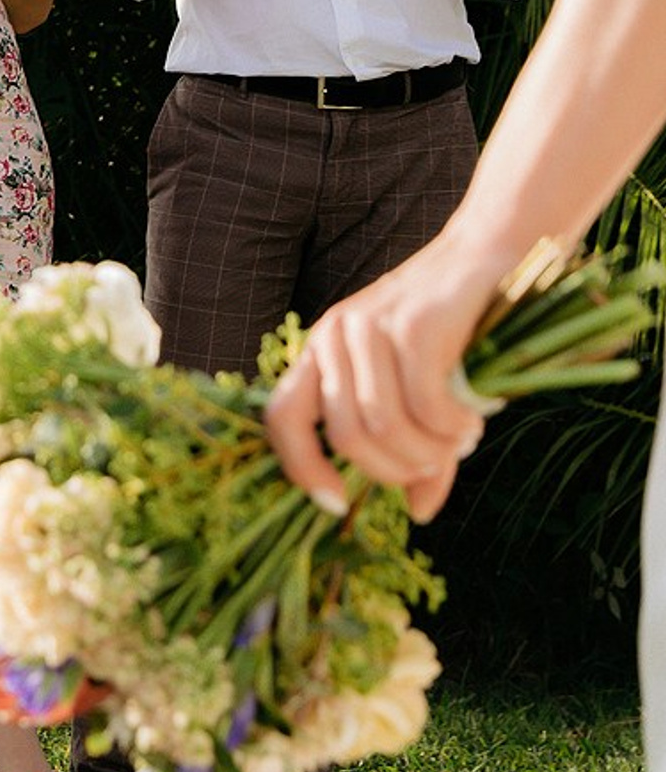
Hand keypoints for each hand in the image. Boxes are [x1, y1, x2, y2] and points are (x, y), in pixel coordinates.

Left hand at [263, 226, 511, 520]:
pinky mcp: (412, 325)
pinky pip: (423, 403)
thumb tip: (418, 512)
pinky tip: (471, 419)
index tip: (338, 504)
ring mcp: (368, 327)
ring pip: (382, 425)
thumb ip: (417, 451)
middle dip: (395, 469)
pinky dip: (451, 427)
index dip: (302, 468)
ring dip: (429, 451)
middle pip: (345, 436)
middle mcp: (332, 337)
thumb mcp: (420, 394)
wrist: (489, 258)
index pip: (281, 418)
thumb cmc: (452, 333)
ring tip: (461, 440)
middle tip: (436, 464)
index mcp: (320, 354)